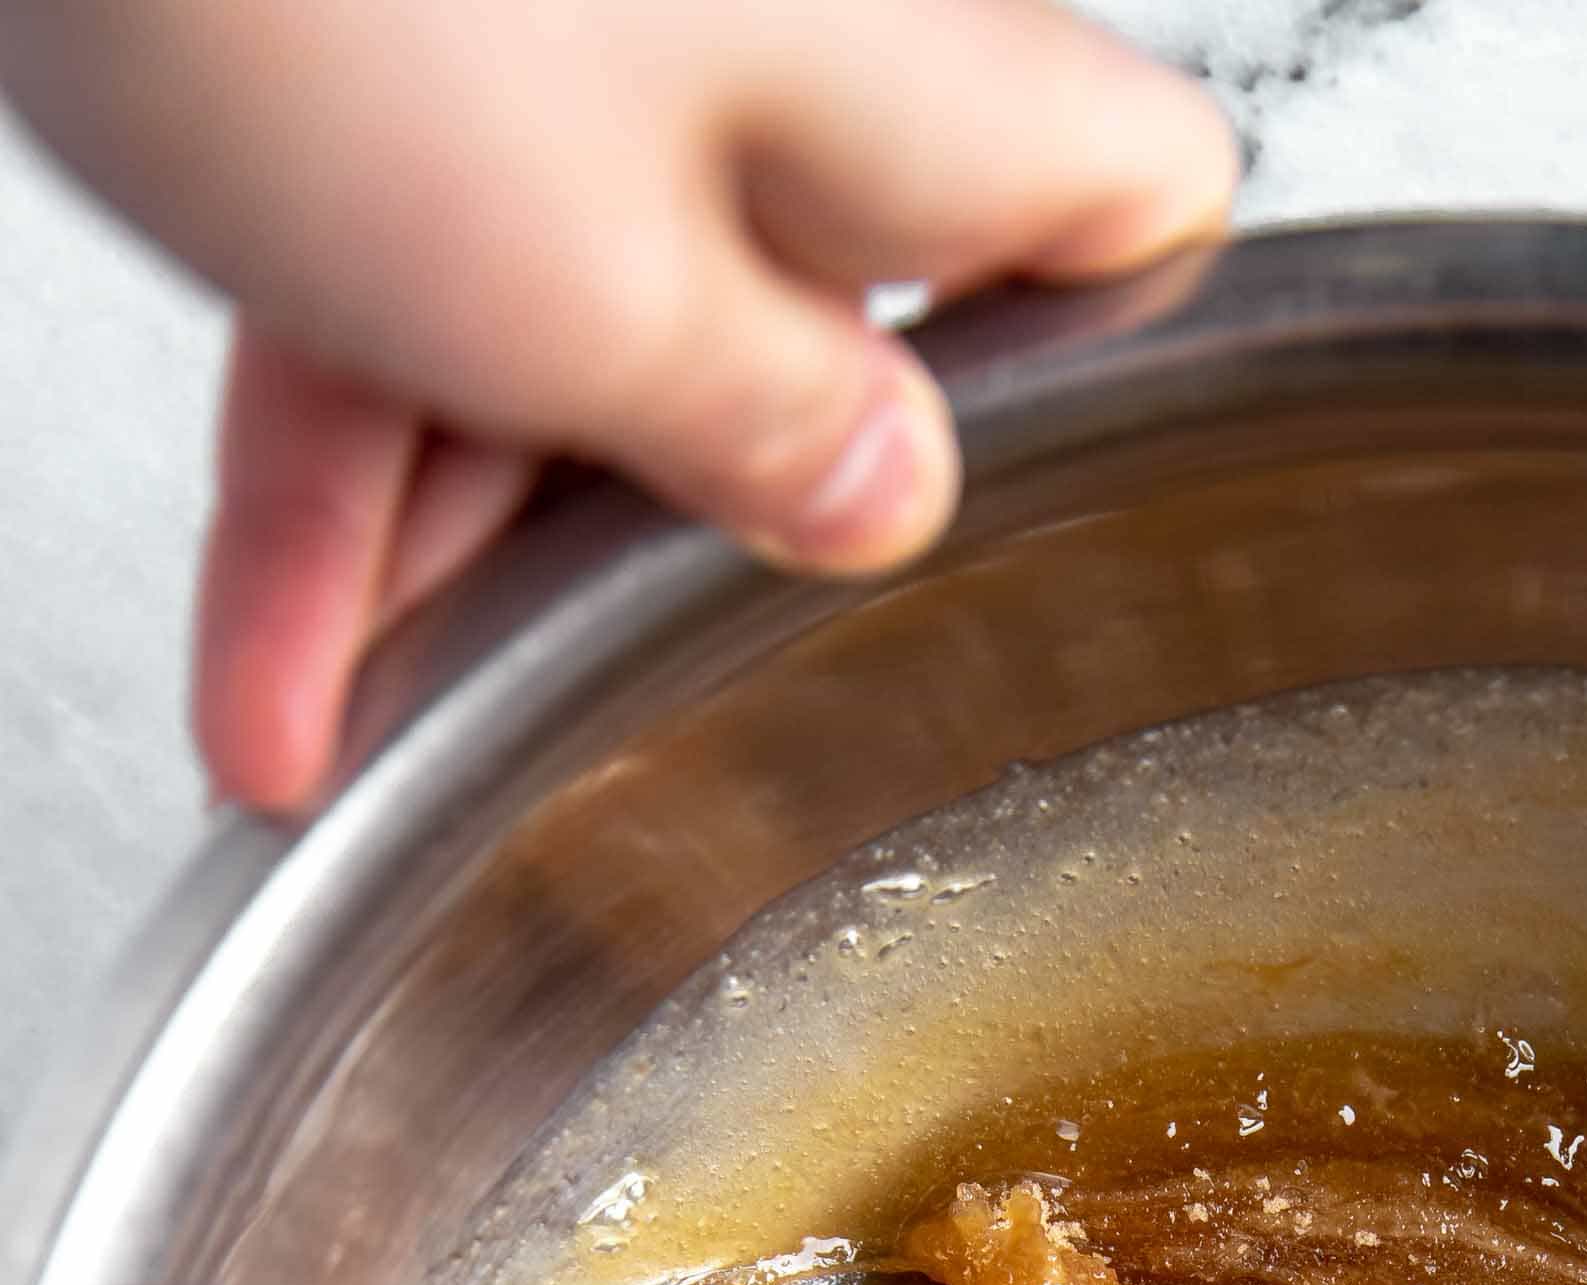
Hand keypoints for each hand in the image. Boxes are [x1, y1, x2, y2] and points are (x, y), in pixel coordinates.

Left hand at [1, 0, 1234, 811]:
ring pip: (569, 335)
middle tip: (581, 712)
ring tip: (330, 733)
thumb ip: (771, 432)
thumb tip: (885, 500)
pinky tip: (273, 655)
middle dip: (652, 555)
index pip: (1133, 206)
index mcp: (909, 76)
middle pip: (798, 339)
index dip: (1099, 374)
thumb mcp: (595, 301)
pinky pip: (412, 281)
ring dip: (447, 559)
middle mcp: (778, 37)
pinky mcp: (416, 39)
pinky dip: (342, 465)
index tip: (1020, 527)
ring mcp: (589, 33)